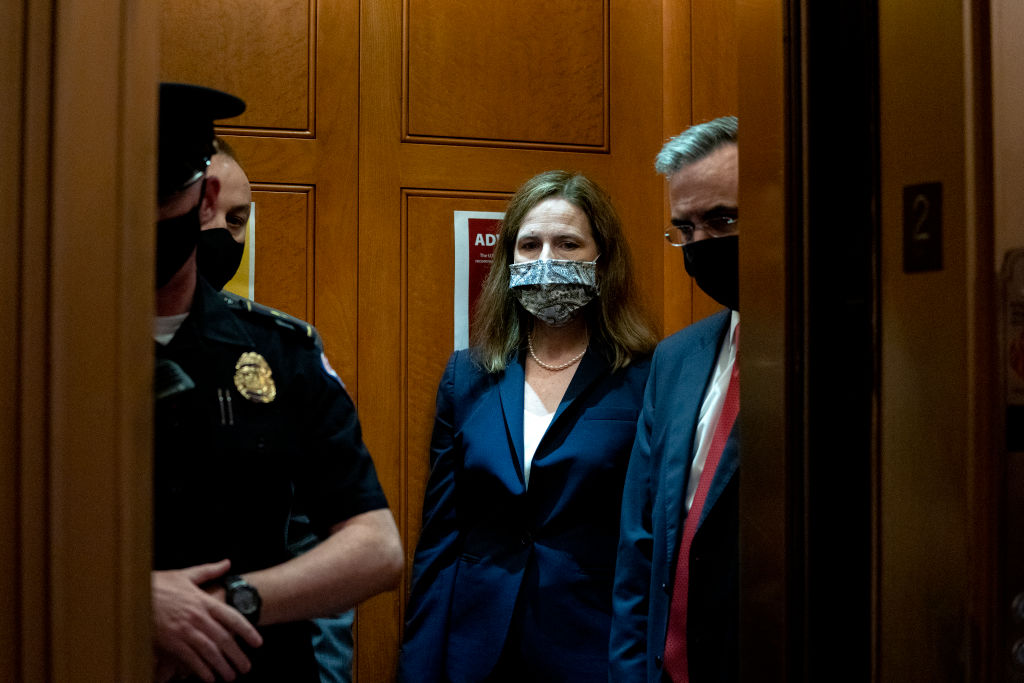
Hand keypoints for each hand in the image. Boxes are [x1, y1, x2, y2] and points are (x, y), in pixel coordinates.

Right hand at [152, 559, 263, 681]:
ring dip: (222, 666)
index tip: (258, 642)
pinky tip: (209, 678)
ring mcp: (185, 630)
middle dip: (237, 655)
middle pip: (224, 639)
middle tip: (246, 667)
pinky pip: (190, 659)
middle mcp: (198, 616)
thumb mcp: (185, 575)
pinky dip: (201, 670)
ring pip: (210, 652)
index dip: (247, 631)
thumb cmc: (158, 583)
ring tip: (231, 676)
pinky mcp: (171, 642)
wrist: (133, 593)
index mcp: (203, 600)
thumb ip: (209, 571)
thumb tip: (227, 563)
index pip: (232, 618)